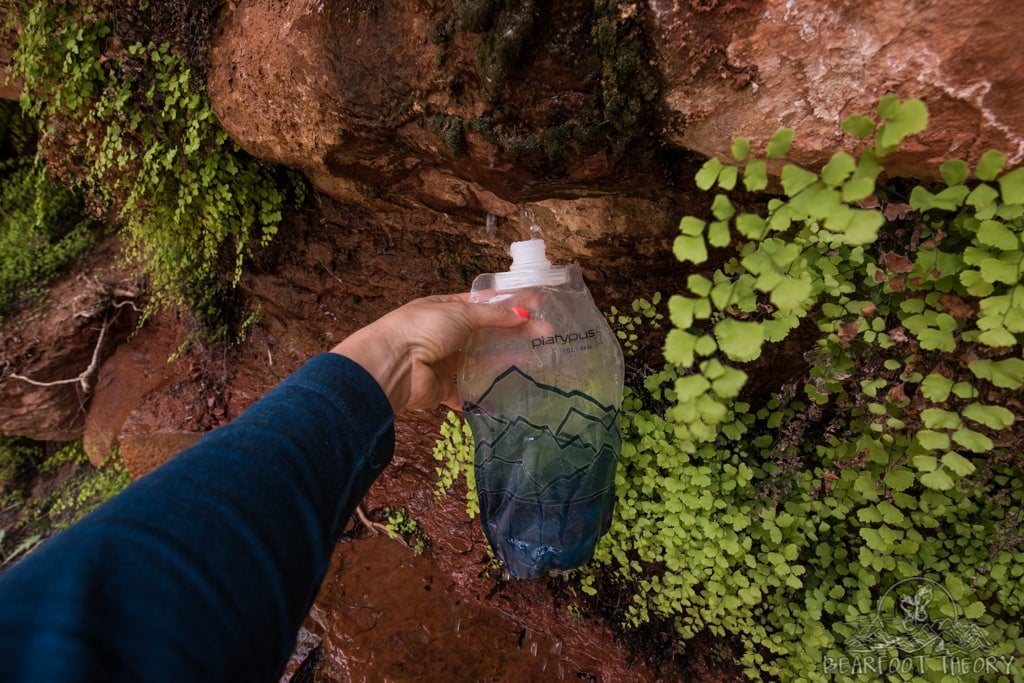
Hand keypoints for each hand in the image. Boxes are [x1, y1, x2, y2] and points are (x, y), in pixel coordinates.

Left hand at [330, 294, 529, 411]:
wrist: (392, 366)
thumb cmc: (422, 329)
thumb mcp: (460, 312)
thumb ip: (493, 316)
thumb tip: (523, 313)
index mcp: (447, 308)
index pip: (485, 304)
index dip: (511, 304)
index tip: (538, 305)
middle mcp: (447, 334)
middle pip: (488, 334)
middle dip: (517, 333)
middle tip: (547, 335)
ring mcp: (445, 362)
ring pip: (482, 361)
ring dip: (507, 360)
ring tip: (537, 361)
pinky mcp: (444, 389)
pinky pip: (468, 393)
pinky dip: (485, 397)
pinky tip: (509, 396)